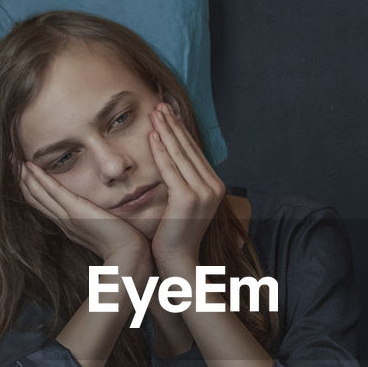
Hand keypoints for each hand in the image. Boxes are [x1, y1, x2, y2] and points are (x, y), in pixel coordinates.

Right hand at [19, 160, 151, 271]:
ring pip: (38, 193)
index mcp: (68, 225)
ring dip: (24, 175)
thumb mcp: (106, 228)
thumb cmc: (122, 245)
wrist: (129, 257)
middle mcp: (63, 221)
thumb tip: (103, 214)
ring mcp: (68, 217)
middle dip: (20, 179)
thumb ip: (100, 220)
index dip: (30, 187)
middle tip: (8, 161)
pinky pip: (53, 191)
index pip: (43, 203)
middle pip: (34, 197)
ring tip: (12, 159)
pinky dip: (40, 178)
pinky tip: (29, 166)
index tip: (21, 172)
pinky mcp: (76, 211)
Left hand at [148, 102, 225, 276]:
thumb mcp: (183, 205)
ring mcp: (203, 193)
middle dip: (174, 125)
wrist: (178, 262)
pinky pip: (170, 168)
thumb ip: (183, 184)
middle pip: (189, 149)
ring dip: (167, 130)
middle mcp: (214, 187)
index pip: (195, 152)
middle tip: (160, 104)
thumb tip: (175, 165)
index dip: (182, 131)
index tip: (169, 113)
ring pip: (181, 154)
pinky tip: (152, 135)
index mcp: (215, 187)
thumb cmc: (175, 236)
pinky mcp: (188, 199)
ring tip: (155, 112)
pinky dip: (161, 150)